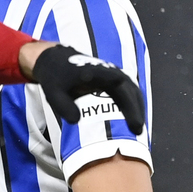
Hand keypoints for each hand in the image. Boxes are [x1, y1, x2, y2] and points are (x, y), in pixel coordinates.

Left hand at [26, 44, 145, 134]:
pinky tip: (134, 120)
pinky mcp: (113, 80)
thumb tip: (76, 120)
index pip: (115, 80)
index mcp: (94, 71)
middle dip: (134, 108)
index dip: (127, 101)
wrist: (54, 62)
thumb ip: (64, 106)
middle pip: (128, 88)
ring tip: (138, 129)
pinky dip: (133, 104)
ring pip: (131, 89)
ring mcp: (112, 74)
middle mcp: (107, 70)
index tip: (130, 116)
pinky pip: (128, 91)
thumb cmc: (55, 79)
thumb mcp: (54, 93)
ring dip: (137, 107)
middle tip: (137, 129)